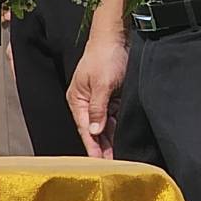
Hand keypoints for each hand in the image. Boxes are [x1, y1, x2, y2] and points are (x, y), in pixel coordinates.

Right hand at [67, 32, 127, 158]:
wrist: (115, 37)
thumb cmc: (105, 57)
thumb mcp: (103, 84)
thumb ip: (98, 109)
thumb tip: (94, 131)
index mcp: (77, 101)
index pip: (85, 130)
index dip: (93, 147)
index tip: (99, 163)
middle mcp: (86, 102)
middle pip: (95, 130)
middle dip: (103, 147)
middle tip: (113, 164)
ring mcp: (99, 99)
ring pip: (105, 124)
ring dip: (111, 138)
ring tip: (119, 155)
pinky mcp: (110, 95)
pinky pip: (113, 115)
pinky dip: (117, 125)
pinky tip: (123, 137)